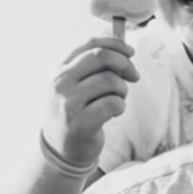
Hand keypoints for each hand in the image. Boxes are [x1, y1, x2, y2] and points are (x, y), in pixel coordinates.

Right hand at [42, 37, 138, 168]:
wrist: (61, 149)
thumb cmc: (74, 112)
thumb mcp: (72, 84)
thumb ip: (91, 66)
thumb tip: (123, 50)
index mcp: (58, 68)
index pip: (90, 44)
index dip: (115, 44)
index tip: (130, 52)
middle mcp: (60, 82)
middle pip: (101, 57)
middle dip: (125, 64)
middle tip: (134, 75)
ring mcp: (69, 102)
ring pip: (110, 81)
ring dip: (122, 89)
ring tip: (117, 99)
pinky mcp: (81, 122)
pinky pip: (114, 104)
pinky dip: (120, 106)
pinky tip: (113, 112)